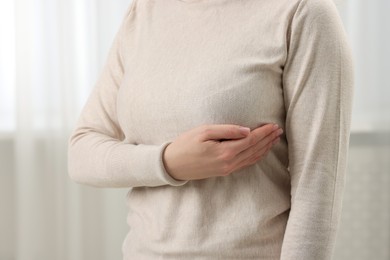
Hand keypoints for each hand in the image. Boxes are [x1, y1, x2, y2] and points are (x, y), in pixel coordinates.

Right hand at [162, 123, 282, 180]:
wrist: (173, 165)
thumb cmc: (186, 144)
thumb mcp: (204, 131)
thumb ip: (227, 130)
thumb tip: (247, 130)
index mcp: (225, 152)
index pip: (251, 140)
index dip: (264, 133)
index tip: (274, 125)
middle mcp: (229, 163)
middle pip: (255, 150)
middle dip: (268, 140)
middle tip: (279, 131)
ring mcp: (227, 169)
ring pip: (252, 158)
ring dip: (265, 148)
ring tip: (274, 140)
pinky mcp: (224, 171)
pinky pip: (245, 164)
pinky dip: (256, 157)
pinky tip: (260, 152)